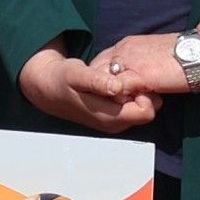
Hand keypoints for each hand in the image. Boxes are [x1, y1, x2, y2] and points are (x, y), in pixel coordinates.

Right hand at [18, 45, 156, 135]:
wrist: (50, 89)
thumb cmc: (63, 79)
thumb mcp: (76, 75)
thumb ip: (97, 82)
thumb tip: (118, 87)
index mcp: (110, 118)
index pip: (146, 111)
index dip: (142, 91)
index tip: (129, 77)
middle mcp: (116, 124)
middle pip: (149, 109)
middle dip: (142, 91)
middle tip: (124, 75)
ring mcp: (116, 121)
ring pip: (144, 106)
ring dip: (136, 91)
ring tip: (118, 77)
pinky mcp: (115, 116)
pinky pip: (135, 104)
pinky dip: (131, 92)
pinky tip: (116, 81)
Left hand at [95, 34, 199, 95]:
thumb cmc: (185, 56)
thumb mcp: (152, 56)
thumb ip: (138, 65)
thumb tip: (134, 79)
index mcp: (126, 45)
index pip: (100, 63)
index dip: (102, 79)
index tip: (110, 91)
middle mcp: (123, 50)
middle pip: (95, 73)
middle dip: (100, 89)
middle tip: (113, 102)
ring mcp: (129, 62)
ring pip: (103, 84)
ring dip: (111, 97)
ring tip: (126, 104)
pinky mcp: (139, 76)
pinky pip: (118, 91)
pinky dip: (122, 100)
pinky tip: (137, 103)